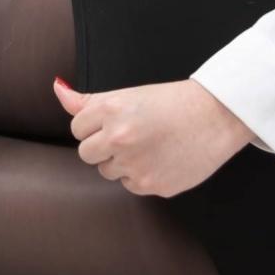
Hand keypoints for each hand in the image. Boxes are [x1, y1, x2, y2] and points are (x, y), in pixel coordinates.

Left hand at [51, 75, 251, 197]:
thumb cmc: (173, 102)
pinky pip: (131, 185)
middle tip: (132, 134)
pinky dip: (143, 175)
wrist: (216, 115)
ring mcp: (135, 164)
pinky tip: (162, 158)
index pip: (77, 129)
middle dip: (104, 147)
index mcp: (110, 110)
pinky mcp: (152, 185)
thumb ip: (87, 100)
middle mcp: (119, 138)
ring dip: (123, 162)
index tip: (117, 121)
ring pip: (108, 172)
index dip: (96, 126)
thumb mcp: (128, 94)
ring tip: (150, 144)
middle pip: (87, 154)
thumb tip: (57, 88)